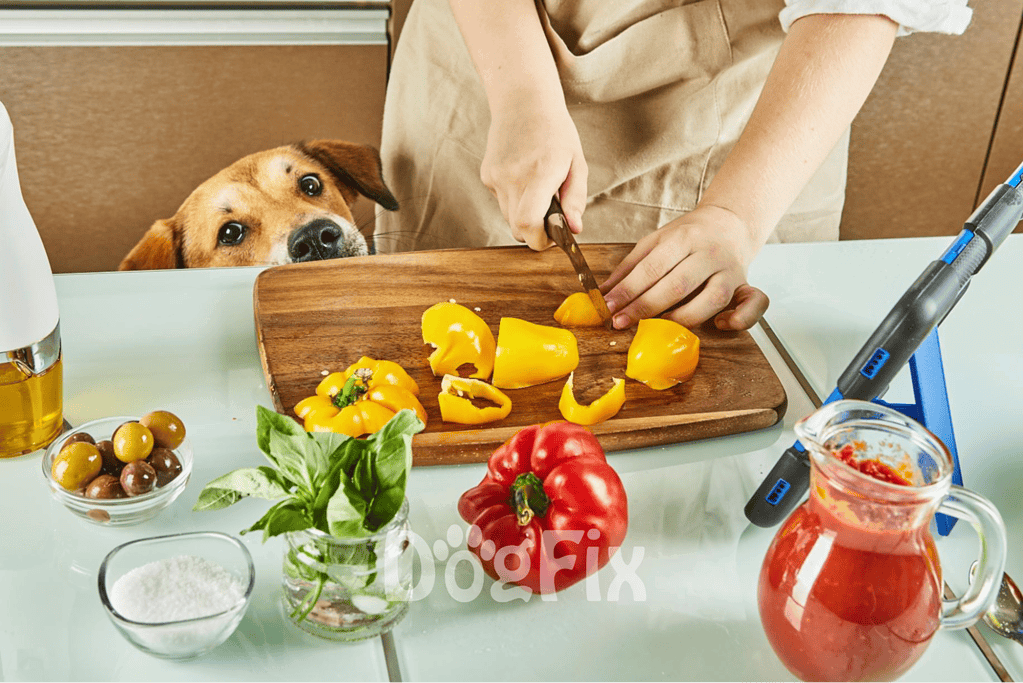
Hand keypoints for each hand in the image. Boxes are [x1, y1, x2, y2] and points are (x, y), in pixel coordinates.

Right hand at [480, 96, 587, 249]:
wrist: (523, 101)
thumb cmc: (555, 131)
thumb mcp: (576, 163)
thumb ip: (575, 199)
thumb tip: (574, 229)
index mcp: (540, 173)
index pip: (528, 224)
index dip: (540, 240)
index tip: (553, 236)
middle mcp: (513, 177)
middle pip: (517, 229)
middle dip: (535, 232)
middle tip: (551, 218)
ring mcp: (496, 177)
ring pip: (508, 217)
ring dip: (524, 214)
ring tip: (538, 190)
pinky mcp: (487, 175)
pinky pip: (501, 202)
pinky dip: (514, 199)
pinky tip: (523, 177)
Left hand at [601, 205, 768, 330]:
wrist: (729, 223)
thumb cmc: (688, 236)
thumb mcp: (656, 241)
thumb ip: (630, 267)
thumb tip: (604, 293)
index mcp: (684, 238)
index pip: (652, 268)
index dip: (628, 290)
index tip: (609, 307)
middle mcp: (709, 253)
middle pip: (677, 285)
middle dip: (645, 307)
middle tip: (621, 322)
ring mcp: (731, 270)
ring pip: (712, 298)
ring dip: (682, 318)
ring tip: (657, 327)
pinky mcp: (746, 284)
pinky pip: (754, 303)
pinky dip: (740, 318)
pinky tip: (720, 325)